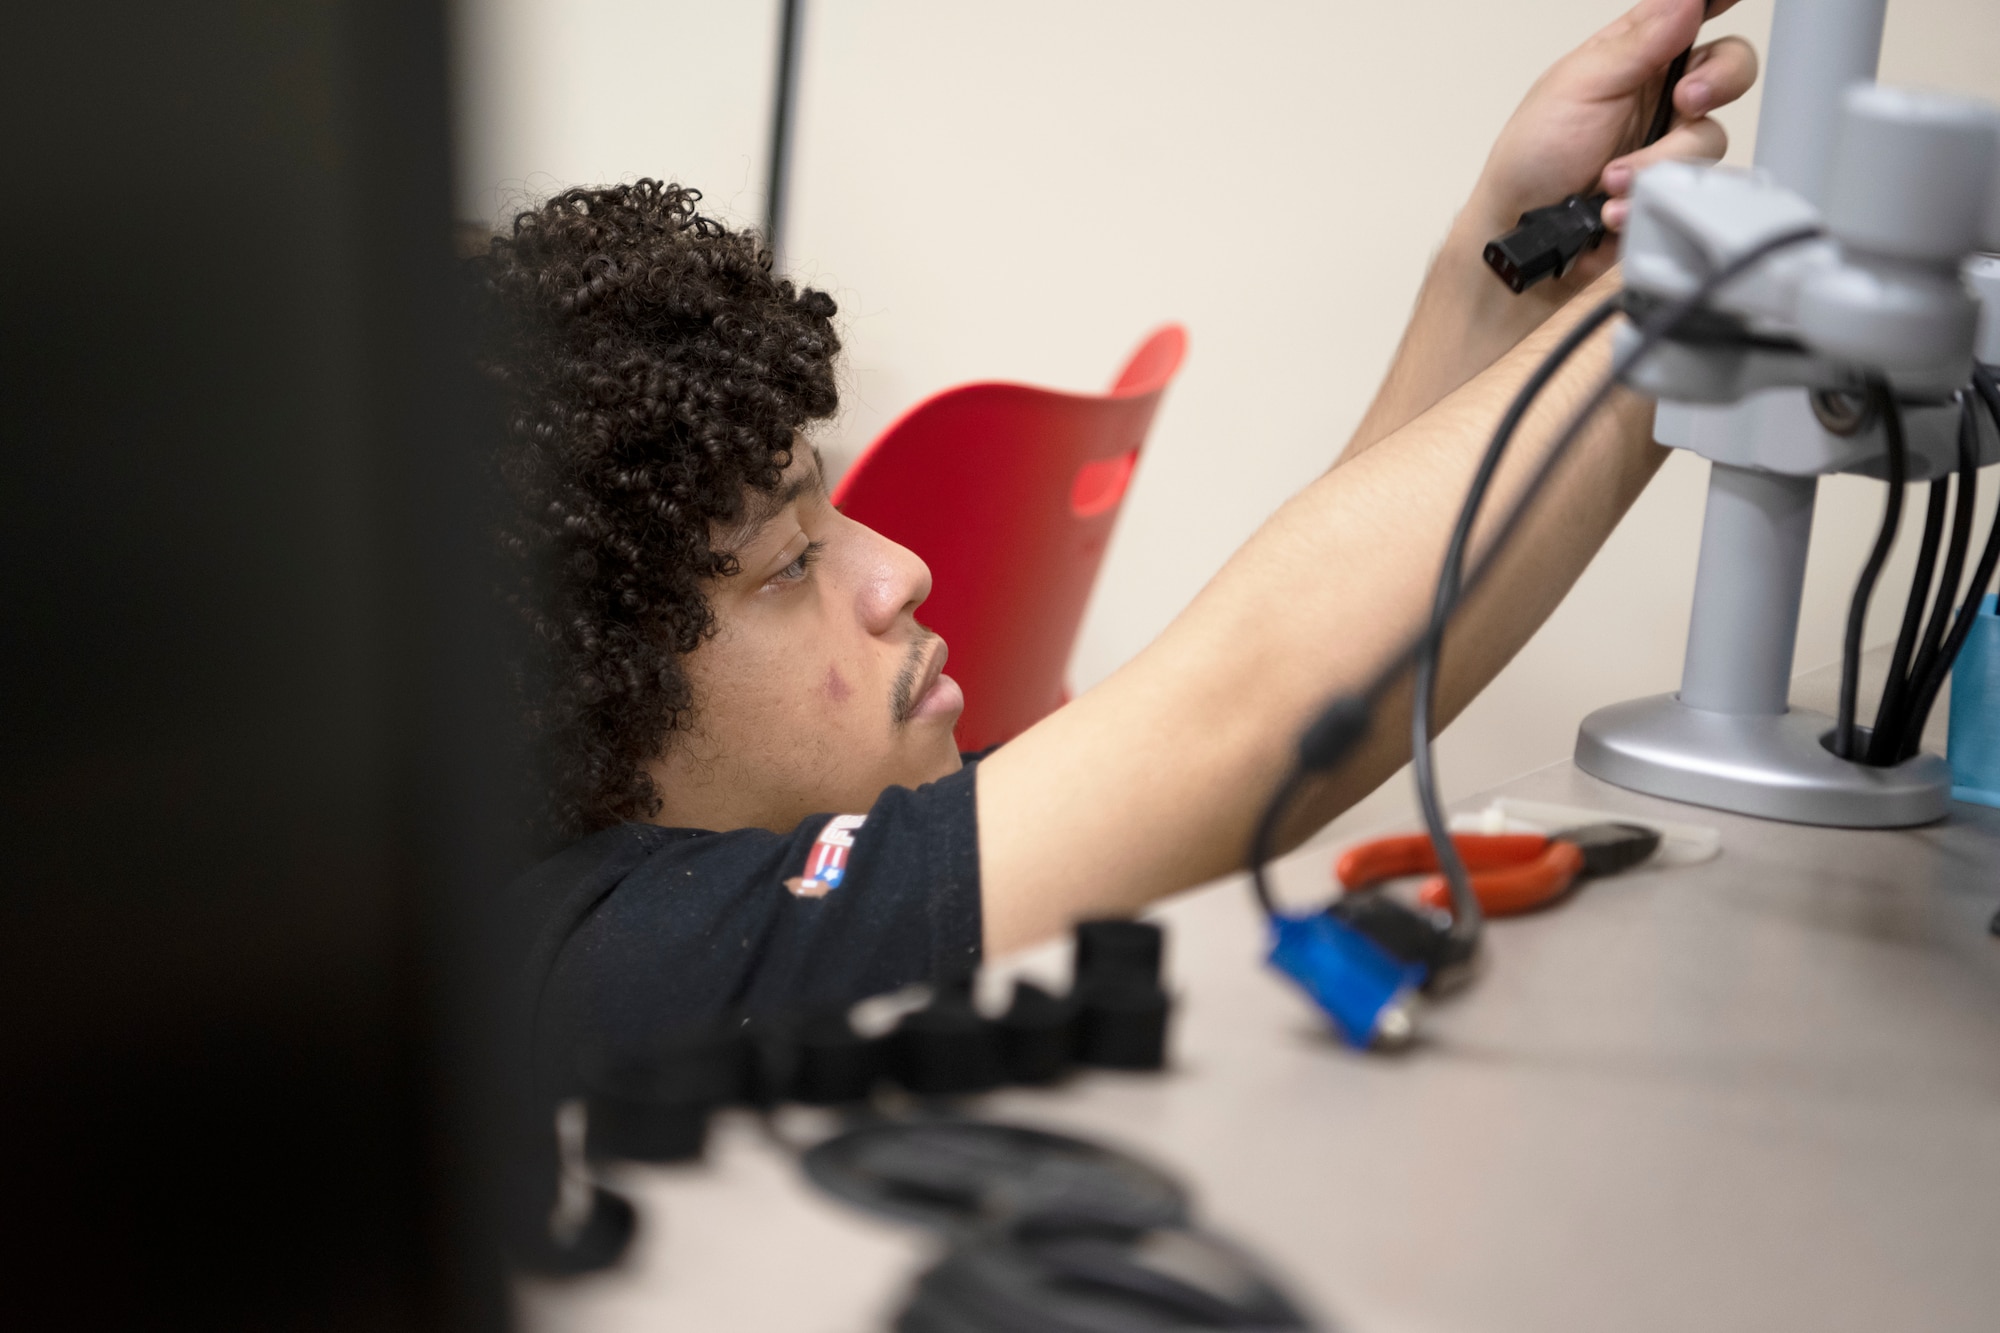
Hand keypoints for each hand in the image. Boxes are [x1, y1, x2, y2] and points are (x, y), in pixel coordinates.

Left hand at [1341, 0, 1757, 460]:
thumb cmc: (1531, 160)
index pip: (1692, 12)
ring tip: (1610, 181)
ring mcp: (1667, 145)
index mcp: (1634, 53)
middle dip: (1717, 82)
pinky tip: (1615, 210)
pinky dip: (1650, 199)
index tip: (1728, 0)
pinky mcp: (1669, 192)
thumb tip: (1685, 1)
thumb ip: (1638, 44)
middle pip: (1729, 68)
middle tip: (1685, 102)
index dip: (1717, 3)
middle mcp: (1658, 95)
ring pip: (1710, 137)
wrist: (1519, 238)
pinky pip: (1692, 189)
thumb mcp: (1578, 87)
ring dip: (1658, 163)